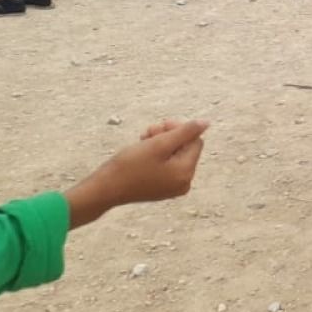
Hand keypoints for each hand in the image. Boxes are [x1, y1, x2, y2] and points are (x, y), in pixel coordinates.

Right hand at [64, 120, 209, 228]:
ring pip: (175, 155)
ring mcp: (173, 187)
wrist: (105, 189)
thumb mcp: (159, 144)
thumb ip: (185, 132)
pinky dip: (157, 155)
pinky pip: (167, 166)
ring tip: (143, 140)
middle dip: (168, 136)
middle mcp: (184, 183)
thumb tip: (206, 123)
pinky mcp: (162, 188)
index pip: (195, 141)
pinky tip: (142, 151)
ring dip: (161, 143)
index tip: (159, 126)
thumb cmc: (129, 166)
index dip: (179, 129)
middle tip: (148, 132)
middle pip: (186, 148)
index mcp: (186, 173)